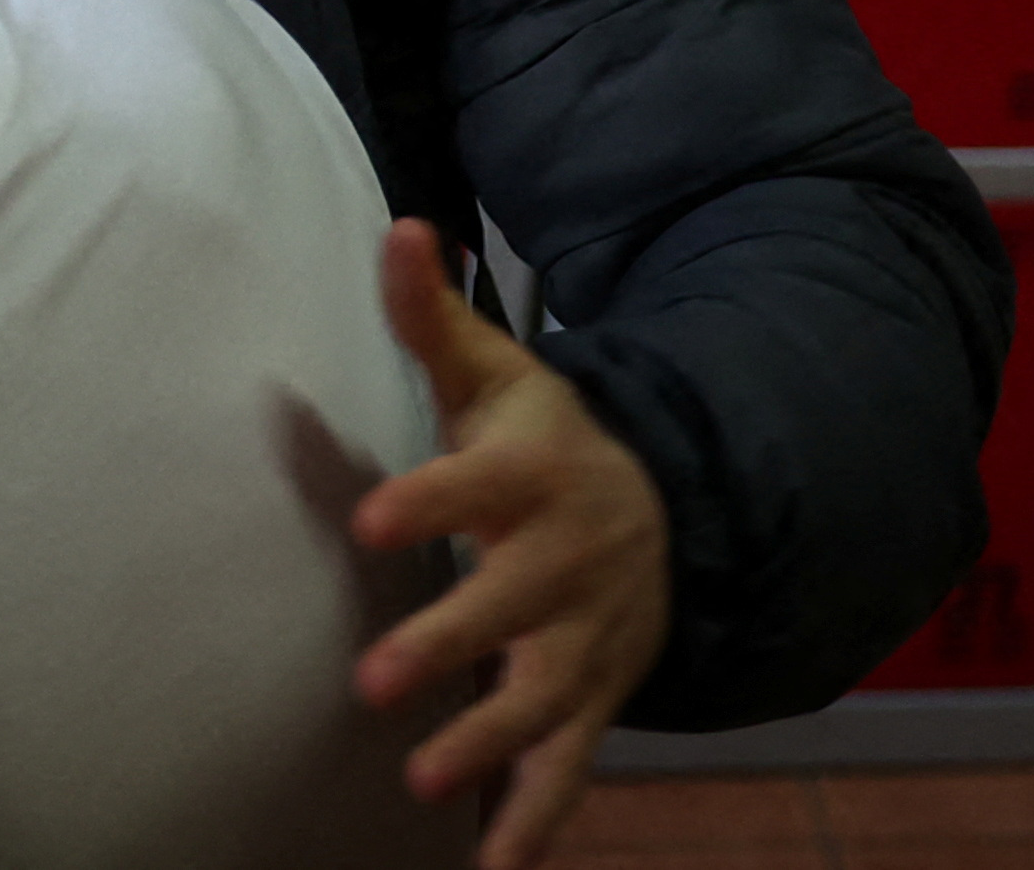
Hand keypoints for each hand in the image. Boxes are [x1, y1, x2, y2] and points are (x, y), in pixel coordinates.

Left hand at [353, 218, 671, 869]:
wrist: (663, 508)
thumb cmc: (544, 439)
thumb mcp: (498, 374)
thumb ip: (433, 317)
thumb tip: (400, 228)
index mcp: (535, 477)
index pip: (478, 485)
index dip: (429, 501)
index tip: (370, 518)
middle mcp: (568, 563)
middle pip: (510, 605)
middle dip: (449, 642)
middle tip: (373, 678)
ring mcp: (588, 640)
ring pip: (542, 699)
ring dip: (486, 743)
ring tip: (422, 782)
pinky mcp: (595, 700)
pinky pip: (570, 768)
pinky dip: (536, 820)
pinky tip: (493, 868)